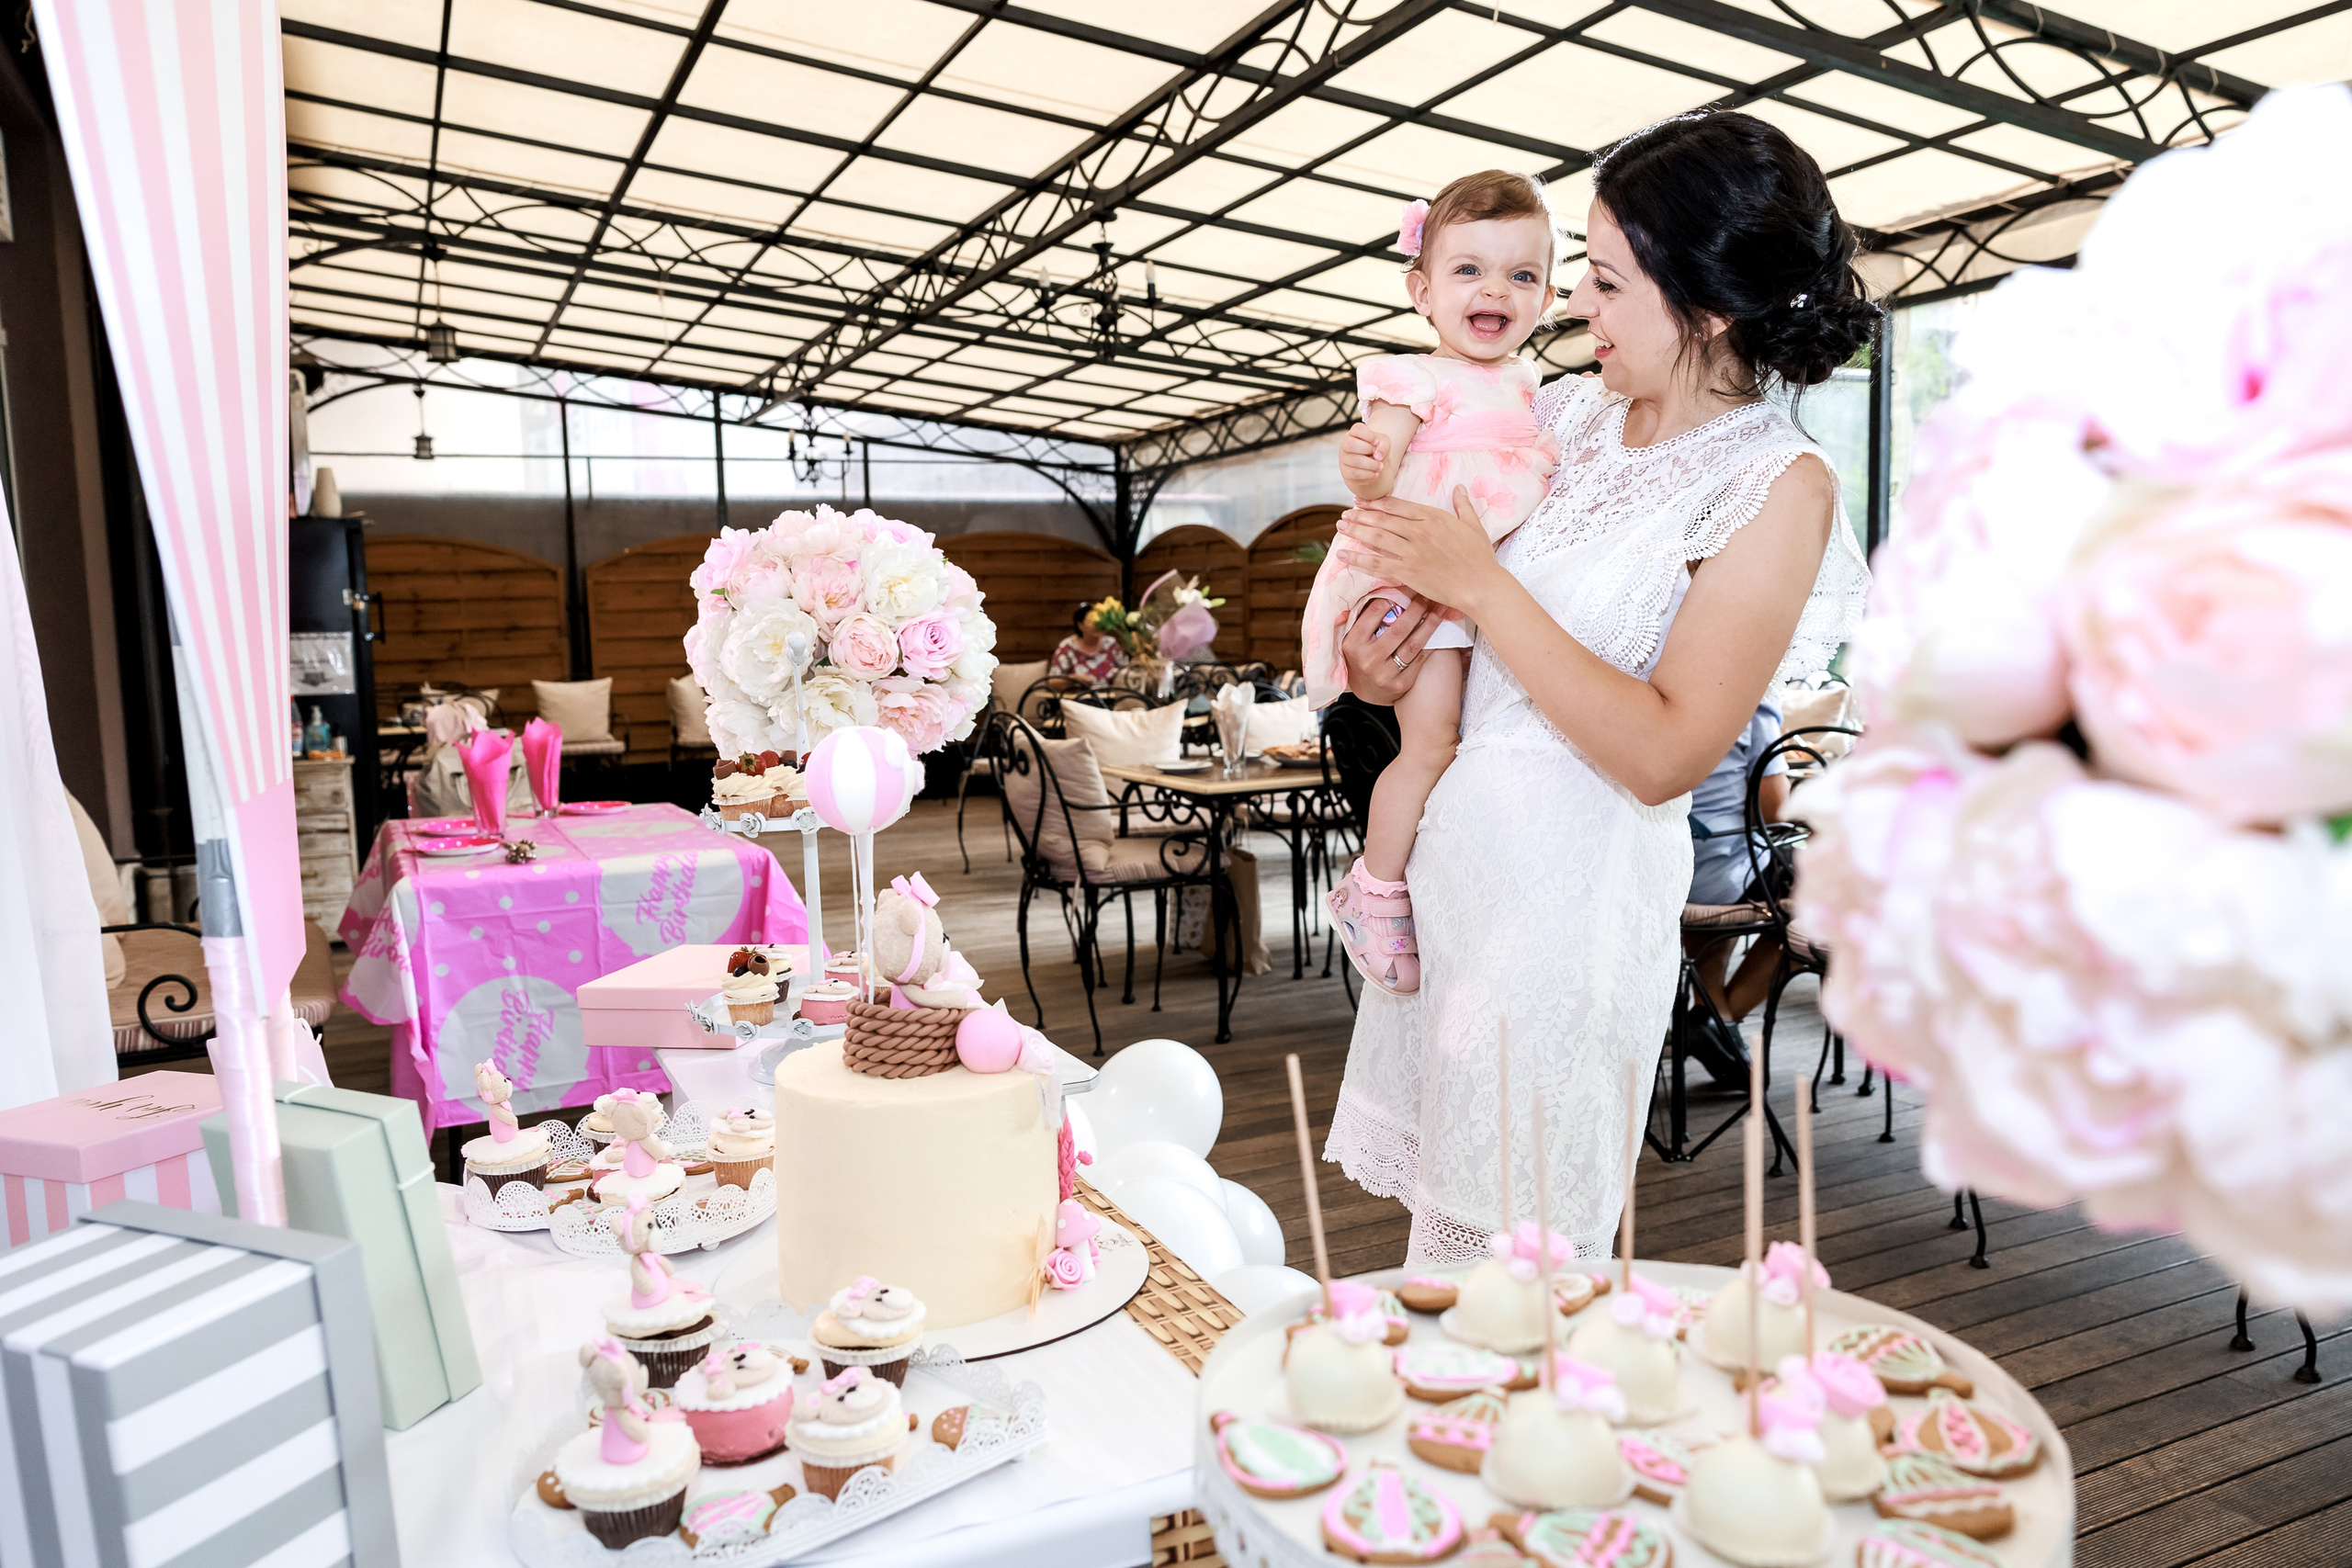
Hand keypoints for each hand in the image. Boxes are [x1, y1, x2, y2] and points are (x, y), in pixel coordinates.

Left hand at [1336, 488, 1505, 615]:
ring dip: (1355, 530)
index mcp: (1433, 517)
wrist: (1481, 586)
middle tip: (1345, 513)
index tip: (1362, 502)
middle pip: (1382, 519)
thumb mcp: (1473, 525)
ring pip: (1376, 537)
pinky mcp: (1407, 571)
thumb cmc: (1480, 558)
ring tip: (1340, 527)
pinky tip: (1343, 555)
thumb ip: (1463, 505)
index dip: (1376, 503)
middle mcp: (1419, 531)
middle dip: (1361, 515)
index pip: (1397, 506)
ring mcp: (1411, 551)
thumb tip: (1459, 487)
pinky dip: (1357, 558)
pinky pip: (1377, 563)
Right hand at [1338, 422, 1390, 496]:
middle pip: (1351, 444)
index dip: (1368, 435)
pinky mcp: (1345, 472)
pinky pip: (1355, 473)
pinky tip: (1375, 473)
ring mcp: (1344, 459)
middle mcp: (1345, 444)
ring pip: (1355, 461)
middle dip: (1367, 449)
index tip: (1376, 441)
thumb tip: (1377, 456)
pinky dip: (1368, 474)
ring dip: (1372, 465)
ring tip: (1380, 466)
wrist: (1372, 466)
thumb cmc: (1376, 450)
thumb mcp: (1384, 443)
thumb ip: (1383, 445)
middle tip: (1376, 454)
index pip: (1357, 429)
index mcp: (1354, 433)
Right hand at [1341, 594, 1442, 706]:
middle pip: (1398, 628)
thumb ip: (1360, 618)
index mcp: (1352, 644)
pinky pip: (1420, 659)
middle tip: (1428, 595)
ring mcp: (1385, 674)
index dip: (1392, 597)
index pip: (1374, 612)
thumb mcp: (1351, 639)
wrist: (1367, 694)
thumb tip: (1376, 590)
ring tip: (1439, 610)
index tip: (1406, 588)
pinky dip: (1430, 642)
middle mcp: (1368, 660)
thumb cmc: (1360, 658)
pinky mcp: (1401, 684)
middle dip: (1416, 608)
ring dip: (1429, 624)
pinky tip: (1437, 630)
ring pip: (1413, 644)